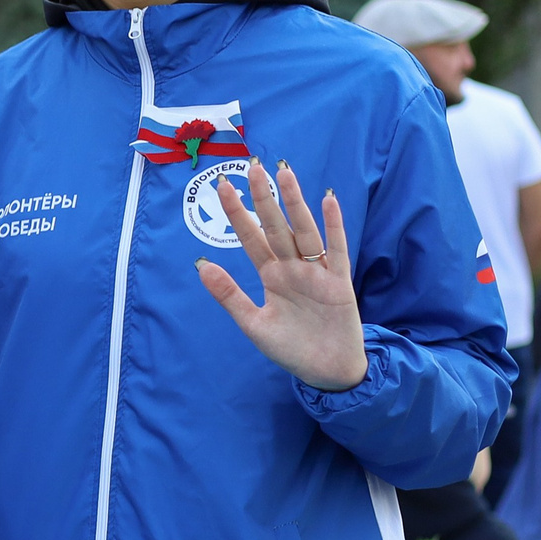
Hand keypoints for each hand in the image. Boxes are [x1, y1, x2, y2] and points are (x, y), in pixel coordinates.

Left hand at [197, 160, 366, 391]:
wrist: (327, 372)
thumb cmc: (291, 349)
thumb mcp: (253, 324)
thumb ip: (229, 295)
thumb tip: (200, 265)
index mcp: (271, 276)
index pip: (251, 238)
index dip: (237, 214)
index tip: (221, 187)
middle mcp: (293, 268)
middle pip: (277, 226)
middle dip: (264, 198)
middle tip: (252, 167)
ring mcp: (318, 272)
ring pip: (305, 230)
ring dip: (295, 203)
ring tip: (284, 173)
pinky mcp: (340, 283)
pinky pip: (337, 249)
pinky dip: (334, 226)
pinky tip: (328, 200)